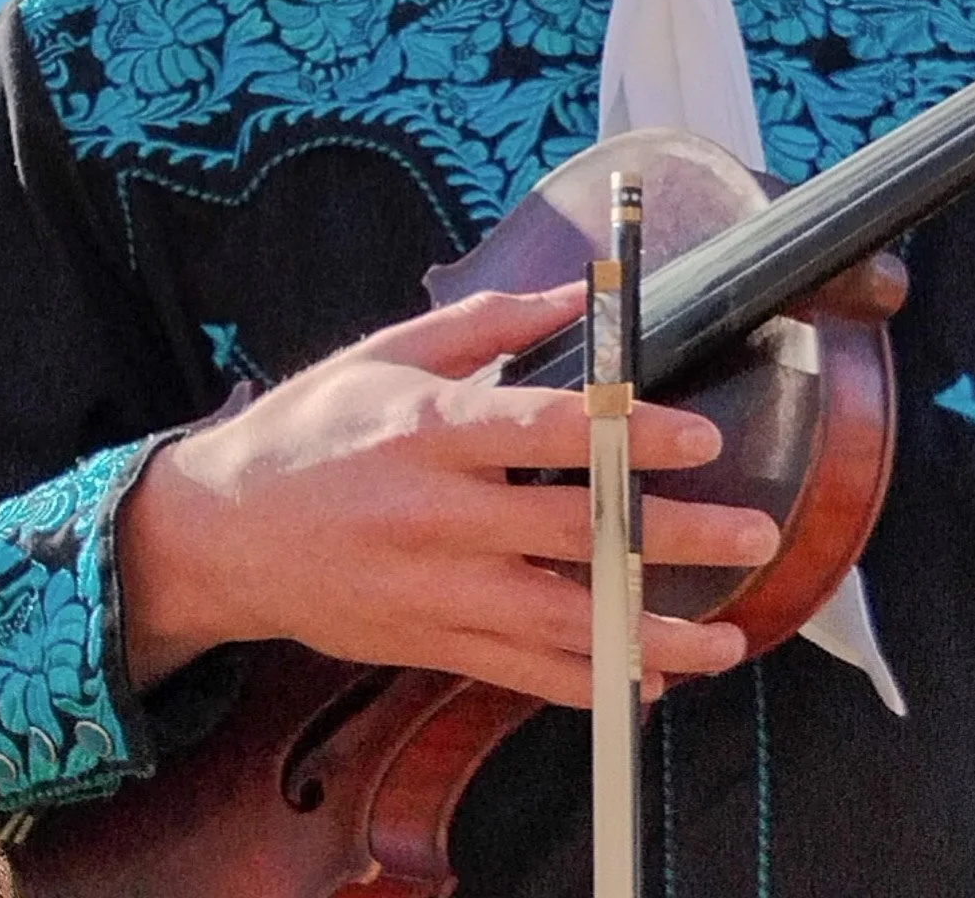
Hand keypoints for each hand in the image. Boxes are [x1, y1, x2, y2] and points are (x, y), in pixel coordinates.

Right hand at [117, 285, 777, 705]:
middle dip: (672, 537)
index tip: (699, 437)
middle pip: (575, 529)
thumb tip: (580, 292)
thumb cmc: (313, 428)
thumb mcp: (389, 353)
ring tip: (728, 640)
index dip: (628, 435)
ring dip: (651, 634)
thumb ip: (490, 323)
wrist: (223, 532)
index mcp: (431, 430)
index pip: (545, 431)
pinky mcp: (429, 641)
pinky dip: (590, 683)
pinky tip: (652, 681)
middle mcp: (438, 514)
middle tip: (752, 535)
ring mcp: (435, 589)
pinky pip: (522, 672)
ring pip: (561, 621)